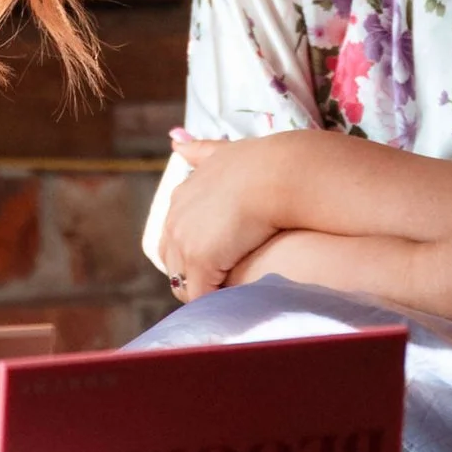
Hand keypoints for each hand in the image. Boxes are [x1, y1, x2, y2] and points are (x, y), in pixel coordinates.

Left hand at [152, 134, 297, 301]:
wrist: (277, 174)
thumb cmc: (260, 163)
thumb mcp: (222, 151)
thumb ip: (200, 150)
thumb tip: (176, 142)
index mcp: (180, 197)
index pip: (174, 237)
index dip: (193, 252)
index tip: (215, 262)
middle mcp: (175, 220)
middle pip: (173, 263)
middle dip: (192, 277)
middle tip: (221, 288)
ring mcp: (185, 242)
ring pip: (185, 283)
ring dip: (203, 293)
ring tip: (226, 304)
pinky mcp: (201, 261)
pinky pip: (202, 296)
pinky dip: (214, 305)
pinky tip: (232, 309)